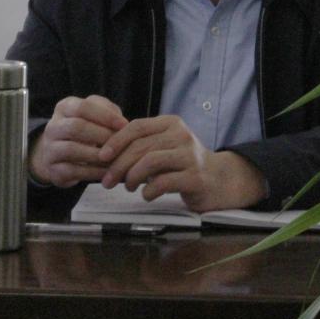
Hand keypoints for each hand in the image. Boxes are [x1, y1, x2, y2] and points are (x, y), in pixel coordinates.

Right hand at [29, 95, 127, 186]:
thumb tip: (122, 124)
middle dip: (101, 135)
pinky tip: (108, 172)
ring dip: (97, 155)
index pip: (83, 107)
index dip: (105, 116)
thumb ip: (109, 112)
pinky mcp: (53, 169)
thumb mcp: (97, 115)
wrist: (64, 155)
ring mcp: (50, 149)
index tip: (124, 125)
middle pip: (76, 127)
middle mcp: (53, 127)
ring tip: (114, 158)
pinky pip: (73, 171)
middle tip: (120, 143)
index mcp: (64, 108)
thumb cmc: (87, 130)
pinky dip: (93, 172)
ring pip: (72, 149)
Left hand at [98, 115, 266, 211]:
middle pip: (141, 146)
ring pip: (151, 161)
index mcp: (171, 124)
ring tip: (128, 187)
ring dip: (132, 177)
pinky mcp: (195, 177)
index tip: (101, 157)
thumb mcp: (163, 147)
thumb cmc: (183, 164)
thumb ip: (141, 146)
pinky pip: (164, 182)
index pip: (136, 127)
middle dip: (119, 165)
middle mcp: (181, 135)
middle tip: (108, 180)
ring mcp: (190, 156)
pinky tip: (146, 195)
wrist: (218, 180)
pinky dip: (149, 190)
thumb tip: (106, 155)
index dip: (116, 141)